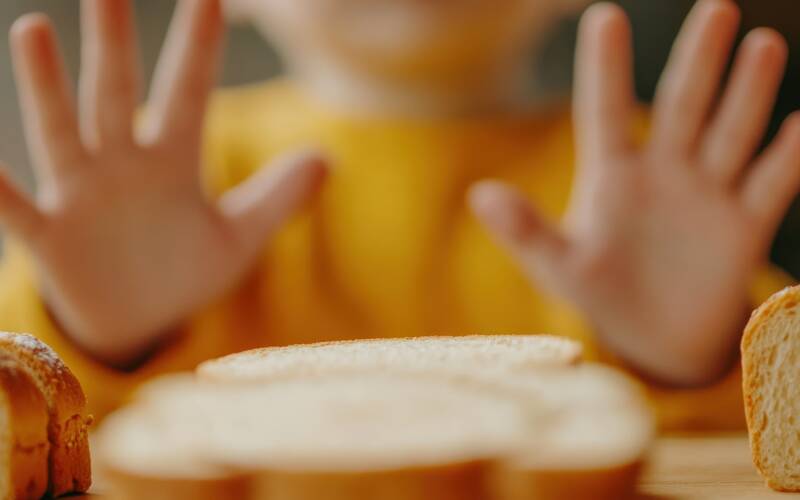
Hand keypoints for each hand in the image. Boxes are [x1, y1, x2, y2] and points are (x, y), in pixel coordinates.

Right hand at [1, 0, 326, 365]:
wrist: (141, 318)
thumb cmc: (187, 269)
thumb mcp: (240, 238)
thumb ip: (278, 199)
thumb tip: (328, 158)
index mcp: (172, 163)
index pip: (187, 95)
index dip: (198, 49)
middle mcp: (123, 167)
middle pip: (116, 96)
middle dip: (114, 46)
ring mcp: (82, 197)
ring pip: (63, 133)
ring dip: (47, 88)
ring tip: (33, 28)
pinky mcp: (52, 238)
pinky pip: (17, 212)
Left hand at [470, 0, 799, 385]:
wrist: (655, 339)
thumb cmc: (599, 293)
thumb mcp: (557, 265)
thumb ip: (525, 231)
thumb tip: (479, 196)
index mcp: (611, 175)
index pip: (605, 111)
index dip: (606, 68)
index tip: (604, 15)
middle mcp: (663, 172)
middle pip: (683, 106)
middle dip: (697, 61)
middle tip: (715, 8)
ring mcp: (707, 193)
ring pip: (730, 133)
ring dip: (747, 94)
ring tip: (763, 44)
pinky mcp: (744, 226)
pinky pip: (770, 186)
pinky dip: (787, 159)